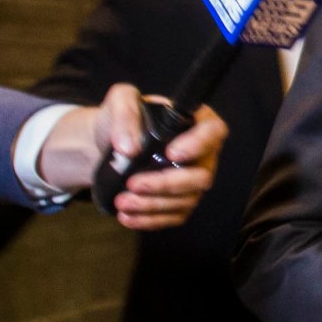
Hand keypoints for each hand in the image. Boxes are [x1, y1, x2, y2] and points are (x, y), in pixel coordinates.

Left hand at [37, 84, 228, 230]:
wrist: (106, 145)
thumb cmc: (121, 119)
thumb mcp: (120, 101)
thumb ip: (125, 114)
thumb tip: (129, 148)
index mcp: (196, 122)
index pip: (214, 131)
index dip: (199, 144)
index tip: (171, 153)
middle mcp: (202, 154)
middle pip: (201, 176)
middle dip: (166, 183)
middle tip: (133, 183)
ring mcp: (192, 182)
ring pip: (185, 200)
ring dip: (152, 204)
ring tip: (121, 201)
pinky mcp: (179, 203)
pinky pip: (173, 217)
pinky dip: (149, 220)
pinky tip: (126, 216)